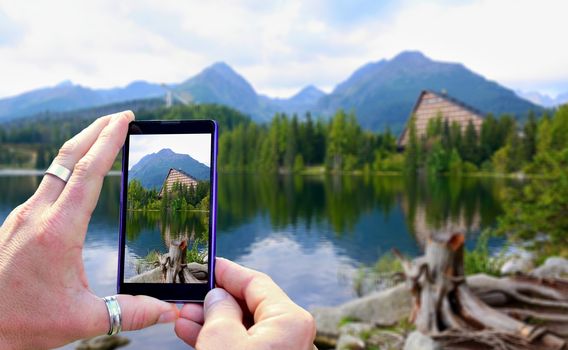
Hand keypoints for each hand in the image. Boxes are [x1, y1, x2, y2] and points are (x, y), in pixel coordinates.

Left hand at [0, 111, 178, 348]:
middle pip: (68, 157)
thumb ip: (131, 312)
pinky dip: (68, 169)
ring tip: (104, 137)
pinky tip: (78, 176)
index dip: (109, 141)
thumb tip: (169, 310)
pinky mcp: (17, 223)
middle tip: (121, 116)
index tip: (125, 120)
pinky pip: (47, 184)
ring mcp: (23, 216)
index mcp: (57, 230)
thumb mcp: (82, 320)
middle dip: (96, 130)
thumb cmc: (23, 323)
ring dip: (81, 147)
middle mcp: (37, 215)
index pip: (88, 172)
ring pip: (56, 168)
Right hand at [175, 258, 315, 349]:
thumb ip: (218, 310)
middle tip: (189, 296)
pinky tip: (193, 334)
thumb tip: (217, 297)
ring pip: (245, 328)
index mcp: (290, 319)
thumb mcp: (222, 340)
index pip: (256, 282)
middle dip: (216, 300)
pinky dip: (222, 340)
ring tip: (184, 317)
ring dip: (213, 321)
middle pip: (250, 305)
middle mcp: (293, 334)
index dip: (228, 272)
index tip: (207, 265)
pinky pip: (246, 345)